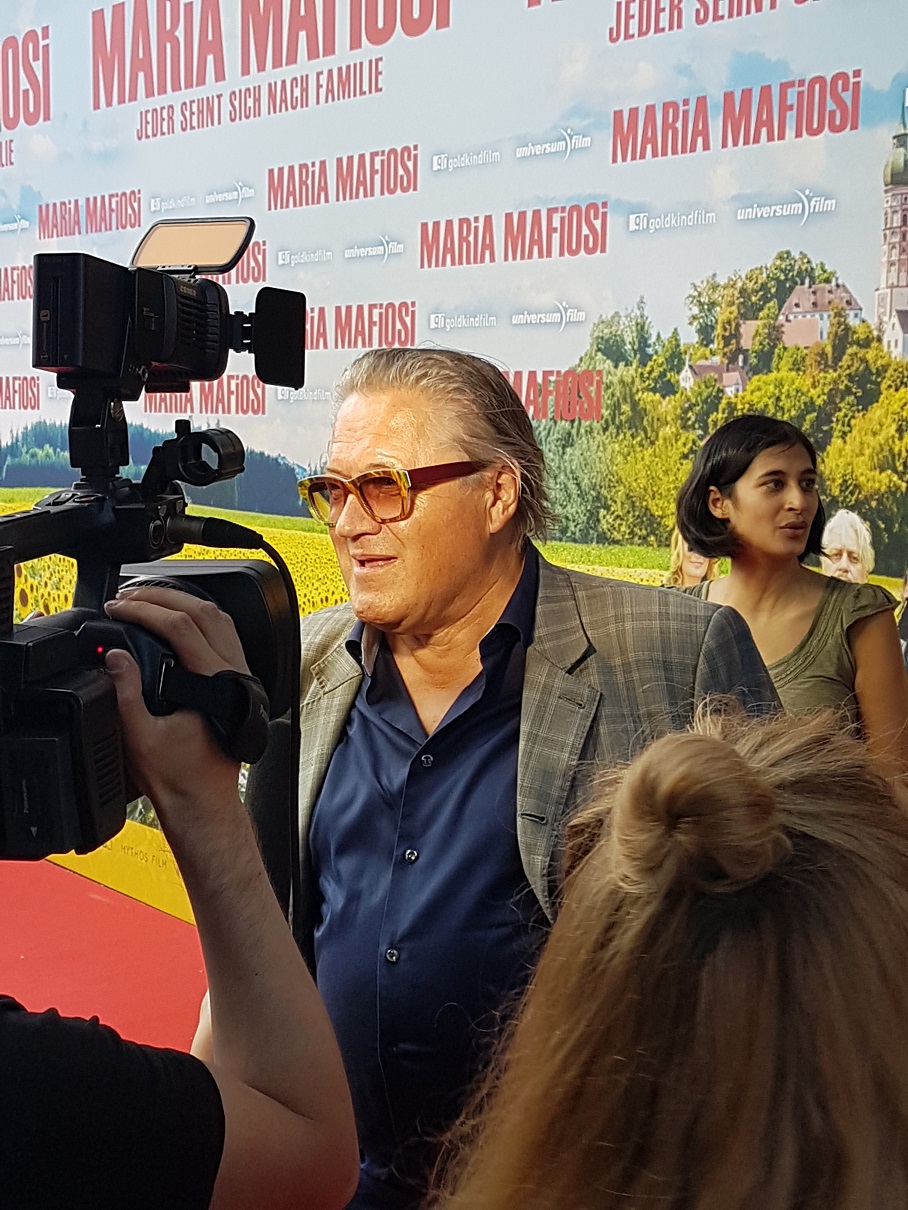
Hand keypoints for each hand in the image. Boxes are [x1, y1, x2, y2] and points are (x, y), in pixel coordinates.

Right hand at [103, 587, 247, 817]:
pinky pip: (224, 634)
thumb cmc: (180, 778)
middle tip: (129, 596)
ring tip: (149, 599)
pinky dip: (199, 618)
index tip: (118, 608)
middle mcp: (233, 673)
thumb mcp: (139, 737)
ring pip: (218, 618)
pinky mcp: (237, 682)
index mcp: (213, 682)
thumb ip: (125, 692)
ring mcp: (239, 676)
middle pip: (202, 611)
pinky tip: (178, 621)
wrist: (203, 802)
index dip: (144, 609)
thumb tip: (115, 656)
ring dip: (183, 602)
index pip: (180, 625)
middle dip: (161, 596)